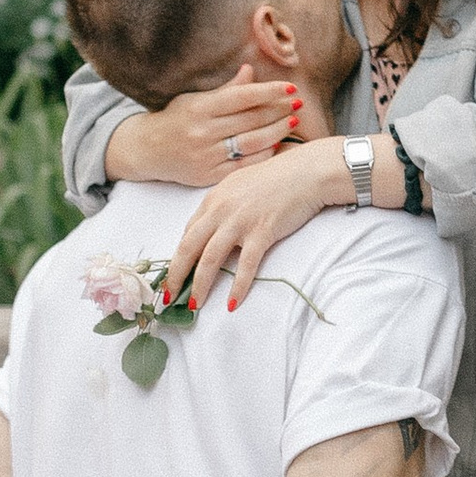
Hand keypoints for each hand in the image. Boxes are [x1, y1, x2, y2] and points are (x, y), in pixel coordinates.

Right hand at [106, 67, 300, 187]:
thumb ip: (226, 89)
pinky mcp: (208, 176)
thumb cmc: (175, 119)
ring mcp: (206, 156)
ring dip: (277, 132)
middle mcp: (203, 132)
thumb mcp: (195, 99)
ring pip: (252, 143)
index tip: (290, 88)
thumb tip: (251, 71)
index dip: (269, 91)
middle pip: (251, 120)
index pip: (242, 97)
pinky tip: (276, 145)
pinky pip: (244, 166)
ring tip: (291, 122)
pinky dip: (263, 155)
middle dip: (279, 110)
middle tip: (298, 104)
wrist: (146, 150)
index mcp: (200, 108)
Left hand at [170, 135, 348, 306]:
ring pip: (210, 259)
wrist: (307, 171)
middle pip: (188, 247)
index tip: (175, 274)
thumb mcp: (240, 185)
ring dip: (199, 286)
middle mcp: (220, 210)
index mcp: (214, 198)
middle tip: (168, 296)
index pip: (188, 232)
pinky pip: (246, 266)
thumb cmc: (278, 176)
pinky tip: (232, 303)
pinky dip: (238, 287)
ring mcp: (240, 222)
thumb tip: (215, 226)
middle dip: (175, 275)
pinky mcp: (262, 232)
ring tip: (195, 305)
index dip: (178, 256)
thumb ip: (224, 204)